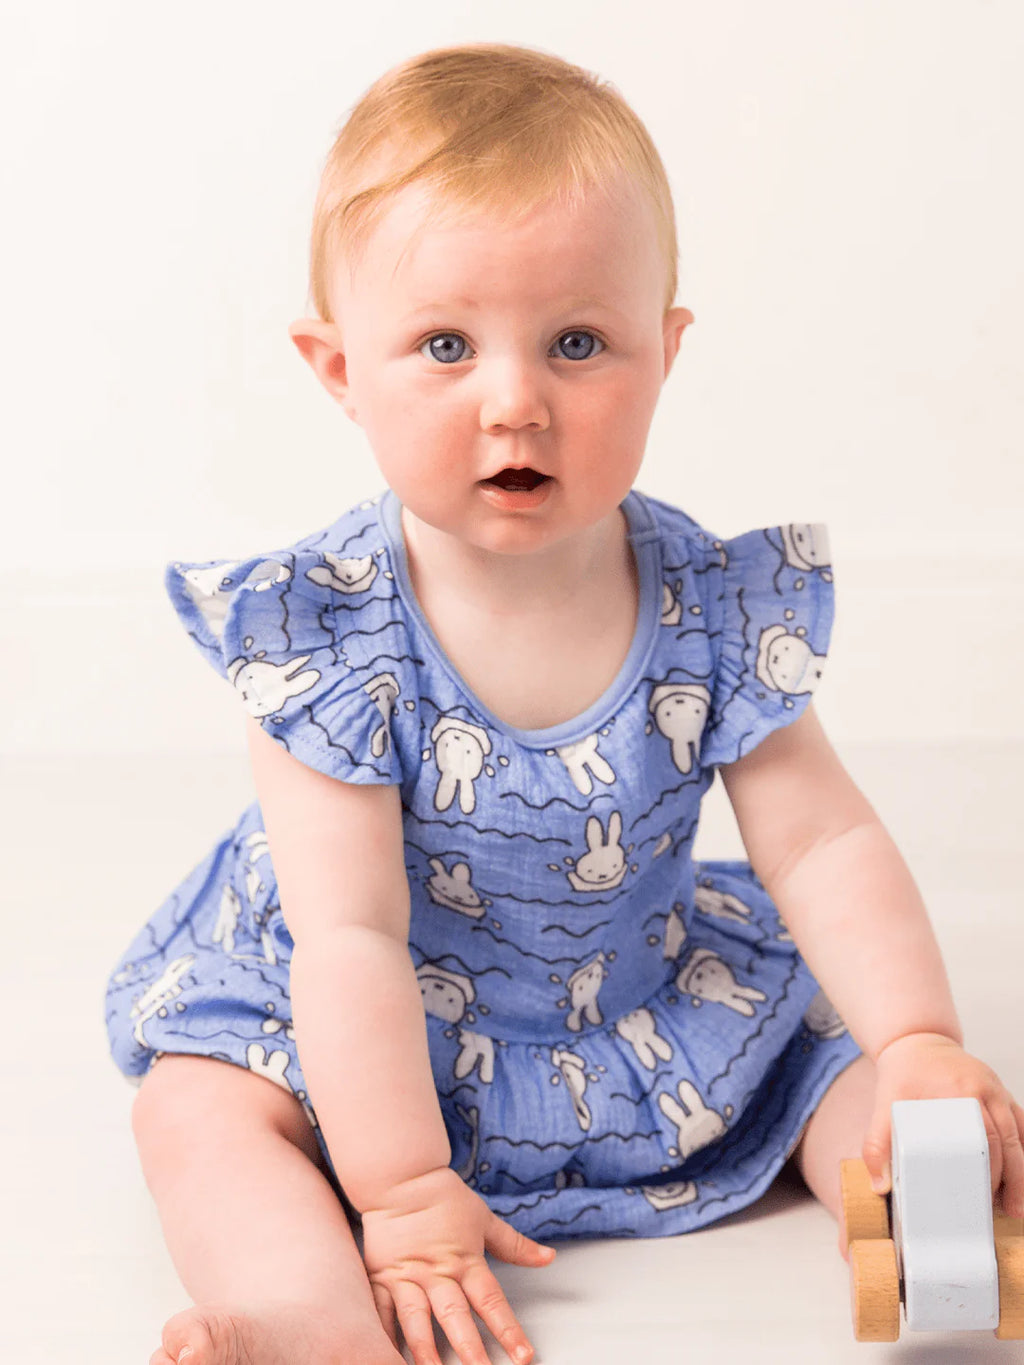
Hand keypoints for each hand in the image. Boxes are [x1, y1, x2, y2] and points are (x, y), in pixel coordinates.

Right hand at [361, 1166, 555, 1364]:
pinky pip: (380, 1313)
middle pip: (454, 1316)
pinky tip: (387, 1356)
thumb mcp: (484, 1219)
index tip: (523, 1356)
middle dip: (469, 1349)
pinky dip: (383, 1336)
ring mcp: (406, 1278)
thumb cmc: (443, 1198)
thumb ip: (514, 1245)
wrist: (401, 1176)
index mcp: (465, 1261)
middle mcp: (436, 1274)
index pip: (491, 1301)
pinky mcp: (380, 1278)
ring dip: (425, 1351)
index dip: (508, 1330)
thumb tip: (548, 1257)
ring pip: (415, 1321)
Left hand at [863, 1031, 1023, 1216]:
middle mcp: (984, 1088)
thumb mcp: (884, 1105)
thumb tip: (879, 1186)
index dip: (989, 1172)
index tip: (985, 1199)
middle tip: (1005, 1211)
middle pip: (1006, 1140)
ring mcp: (996, 1089)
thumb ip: (877, 1144)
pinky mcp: (1001, 1092)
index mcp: (959, 1090)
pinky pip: (1021, 1122)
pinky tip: (1023, 1175)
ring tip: (1016, 1205)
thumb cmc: (902, 1074)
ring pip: (1018, 1134)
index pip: (983, 1138)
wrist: (916, 1041)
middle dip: (1011, 1179)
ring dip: (1022, 1170)